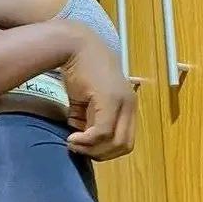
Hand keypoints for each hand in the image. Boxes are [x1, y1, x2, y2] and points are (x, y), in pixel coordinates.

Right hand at [59, 22, 135, 160]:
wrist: (75, 46)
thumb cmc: (79, 71)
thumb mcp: (85, 103)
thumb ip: (88, 121)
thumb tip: (82, 143)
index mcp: (127, 107)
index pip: (125, 142)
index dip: (105, 151)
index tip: (85, 147)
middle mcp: (129, 105)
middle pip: (123, 146)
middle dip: (100, 154)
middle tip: (79, 148)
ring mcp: (122, 102)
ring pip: (114, 142)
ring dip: (92, 149)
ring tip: (73, 143)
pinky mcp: (109, 100)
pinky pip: (103, 132)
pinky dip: (87, 140)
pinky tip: (72, 137)